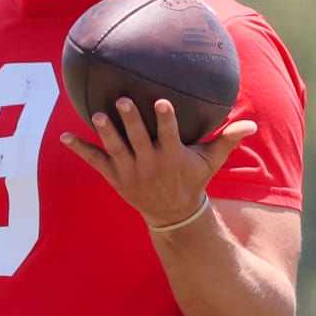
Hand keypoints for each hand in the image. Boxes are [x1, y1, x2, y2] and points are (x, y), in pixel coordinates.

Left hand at [61, 97, 255, 228]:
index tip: (163, 102)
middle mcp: (150, 164)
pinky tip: (64, 136)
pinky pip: (95, 162)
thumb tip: (251, 125)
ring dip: (107, 132)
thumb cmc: (192, 180)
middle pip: (139, 139)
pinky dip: (80, 150)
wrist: (173, 214)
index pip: (168, 135)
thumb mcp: (211, 162)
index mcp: (172, 156)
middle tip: (124, 101)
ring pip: (116, 149)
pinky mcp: (115, 177)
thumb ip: (227, 140)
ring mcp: (130, 171)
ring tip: (99, 115)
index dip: (165, 119)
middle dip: (132, 121)